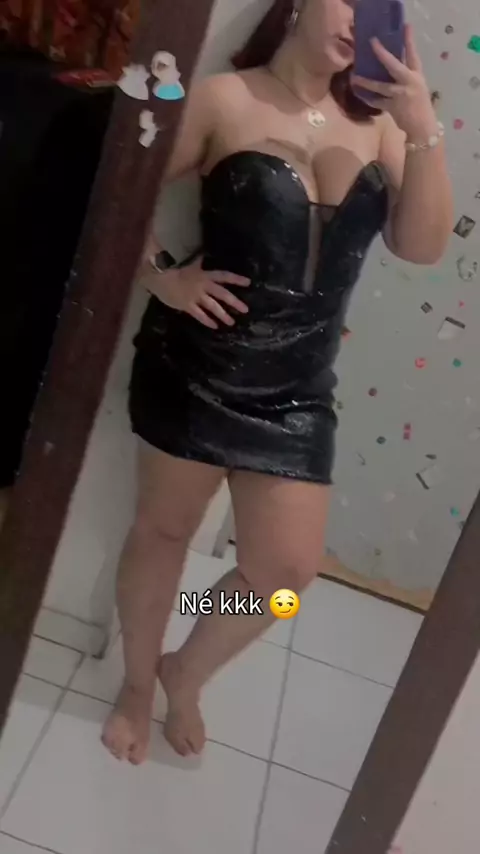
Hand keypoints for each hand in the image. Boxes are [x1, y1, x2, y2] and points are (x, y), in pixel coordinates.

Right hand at [148, 257, 249, 328]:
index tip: (248, 283)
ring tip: (231, 322)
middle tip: (245, 310)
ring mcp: (196, 296)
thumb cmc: (173, 270)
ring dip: (223, 314)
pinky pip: (199, 315)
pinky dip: (207, 320)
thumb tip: (203, 255)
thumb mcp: (189, 266)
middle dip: (234, 302)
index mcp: (204, 275)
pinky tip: (215, 326)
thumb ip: (198, 263)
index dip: (236, 279)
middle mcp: (203, 286)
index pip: (223, 276)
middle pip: (222, 294)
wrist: (159, 277)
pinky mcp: (187, 306)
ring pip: (213, 306)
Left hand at [352, 25, 437, 140]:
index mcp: (417, 75)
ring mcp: (400, 95)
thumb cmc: (420, 106)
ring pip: (380, 86)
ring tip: (353, 76)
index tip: (405, 27)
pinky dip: (366, 98)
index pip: (413, 54)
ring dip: (366, 82)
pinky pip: (376, 101)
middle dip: (383, 54)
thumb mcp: (417, 86)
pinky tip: (357, 92)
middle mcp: (409, 82)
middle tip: (372, 43)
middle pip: (394, 66)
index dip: (409, 40)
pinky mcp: (392, 107)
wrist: (422, 127)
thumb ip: (406, 77)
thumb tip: (390, 67)